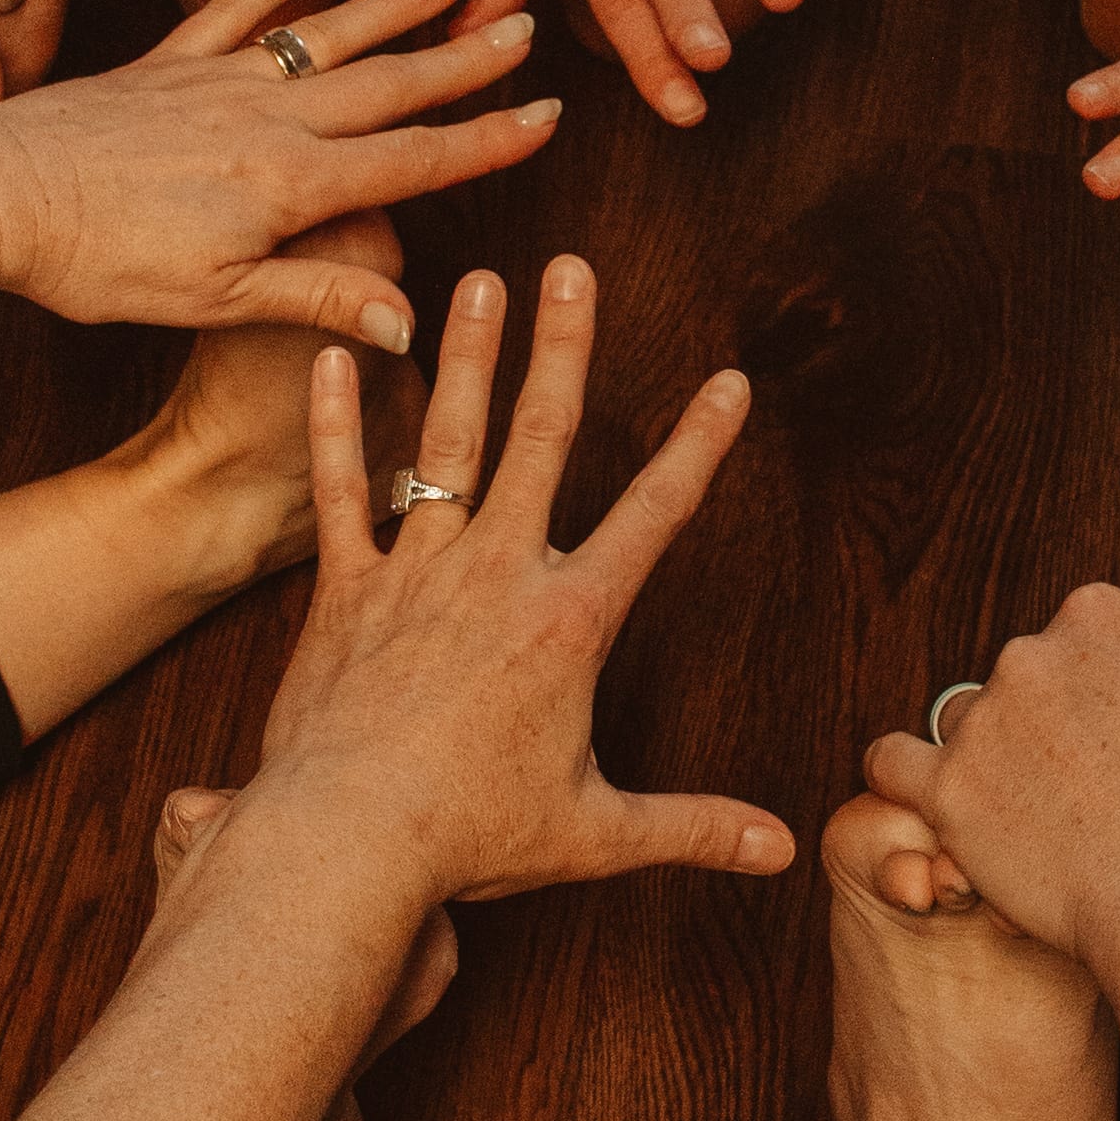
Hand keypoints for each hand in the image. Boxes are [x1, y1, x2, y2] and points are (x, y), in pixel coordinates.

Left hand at [0, 0, 559, 332]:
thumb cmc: (95, 263)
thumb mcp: (214, 300)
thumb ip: (319, 298)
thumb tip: (413, 322)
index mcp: (290, 182)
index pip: (415, 158)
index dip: (488, 140)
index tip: (549, 114)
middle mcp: (268, 118)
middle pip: (389, 84)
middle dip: (464, 59)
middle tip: (527, 25)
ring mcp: (216, 81)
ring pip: (328, 34)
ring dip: (396, 4)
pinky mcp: (164, 64)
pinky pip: (235, 8)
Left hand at [248, 254, 797, 904]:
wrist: (344, 840)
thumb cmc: (468, 838)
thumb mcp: (596, 834)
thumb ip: (692, 828)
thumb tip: (782, 852)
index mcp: (568, 621)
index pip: (654, 516)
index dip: (699, 446)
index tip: (732, 382)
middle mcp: (496, 574)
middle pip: (542, 439)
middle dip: (566, 347)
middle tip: (572, 268)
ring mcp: (417, 573)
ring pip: (449, 441)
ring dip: (468, 356)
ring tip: (480, 281)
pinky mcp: (345, 591)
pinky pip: (340, 493)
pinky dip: (336, 428)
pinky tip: (336, 362)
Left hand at [857, 581, 1119, 978]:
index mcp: (1104, 617)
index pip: (1081, 634)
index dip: (1104, 689)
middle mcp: (1033, 652)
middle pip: (1024, 676)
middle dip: (1048, 723)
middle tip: (1089, 790)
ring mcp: (984, 719)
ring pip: (969, 723)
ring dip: (992, 758)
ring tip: (1040, 821)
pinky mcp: (947, 789)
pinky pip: (893, 763)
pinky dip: (904, 775)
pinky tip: (933, 797)